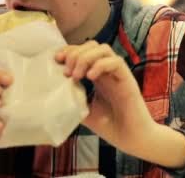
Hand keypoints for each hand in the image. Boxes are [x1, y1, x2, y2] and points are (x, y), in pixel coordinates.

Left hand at [56, 41, 184, 169]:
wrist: (131, 139)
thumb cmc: (111, 127)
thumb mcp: (84, 112)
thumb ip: (72, 100)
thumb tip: (53, 94)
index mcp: (98, 76)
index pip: (84, 51)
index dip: (69, 51)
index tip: (55, 61)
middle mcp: (108, 71)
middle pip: (92, 45)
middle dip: (75, 53)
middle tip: (66, 73)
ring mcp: (118, 74)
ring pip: (104, 49)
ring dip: (86, 57)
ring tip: (77, 76)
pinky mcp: (128, 80)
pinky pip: (116, 62)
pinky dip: (101, 65)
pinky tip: (90, 77)